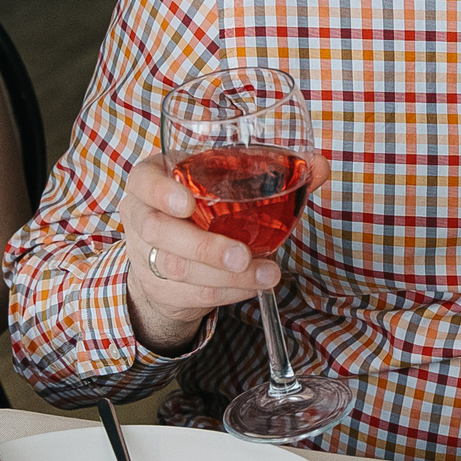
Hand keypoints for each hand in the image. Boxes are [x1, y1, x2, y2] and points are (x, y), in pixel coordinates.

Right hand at [120, 154, 281, 354]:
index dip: (161, 192)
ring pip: (176, 269)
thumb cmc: (202, 203)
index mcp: (151, 179)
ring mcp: (143, 255)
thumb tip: (319, 165)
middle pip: (160, 232)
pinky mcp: (157, 287)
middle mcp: (141, 215)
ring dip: (226, 277)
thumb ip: (272, 172)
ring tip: (267, 274)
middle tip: (242, 256)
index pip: (143, 181)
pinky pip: (190, 294)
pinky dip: (226, 293)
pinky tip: (252, 286)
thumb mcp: (222, 180)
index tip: (187, 204)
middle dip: (204, 247)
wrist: (169, 247)